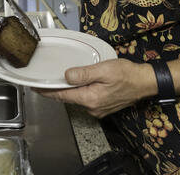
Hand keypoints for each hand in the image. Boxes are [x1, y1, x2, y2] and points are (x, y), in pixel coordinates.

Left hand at [36, 59, 156, 118]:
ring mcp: (97, 109)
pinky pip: (86, 99)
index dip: (47, 91)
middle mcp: (92, 107)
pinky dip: (80, 92)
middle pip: (68, 97)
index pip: (61, 95)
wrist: (145, 82)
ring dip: (69, 90)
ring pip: (77, 98)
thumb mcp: (104, 69)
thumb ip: (84, 73)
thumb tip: (66, 76)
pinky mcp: (103, 107)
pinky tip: (79, 83)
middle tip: (46, 80)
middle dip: (56, 89)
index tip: (35, 87)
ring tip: (60, 79)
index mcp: (90, 98)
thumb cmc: (127, 74)